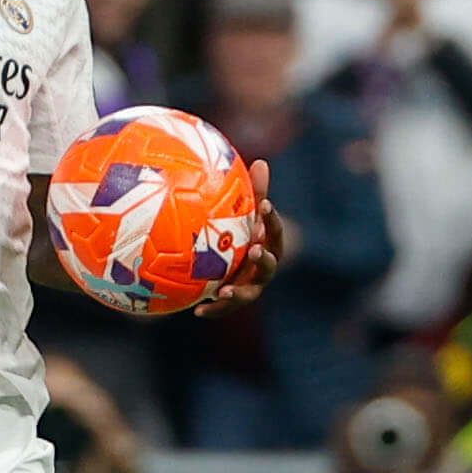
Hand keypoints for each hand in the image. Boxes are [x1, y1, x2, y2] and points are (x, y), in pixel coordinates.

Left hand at [197, 160, 285, 315]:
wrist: (237, 263)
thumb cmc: (241, 231)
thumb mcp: (245, 213)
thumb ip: (253, 193)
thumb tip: (261, 161)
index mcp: (267, 244)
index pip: (274, 230)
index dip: (271, 218)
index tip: (265, 206)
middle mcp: (263, 267)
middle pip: (269, 265)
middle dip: (263, 258)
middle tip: (254, 251)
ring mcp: (250, 285)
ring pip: (249, 292)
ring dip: (239, 292)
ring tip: (225, 291)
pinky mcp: (233, 299)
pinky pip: (224, 307)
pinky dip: (213, 309)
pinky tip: (198, 311)